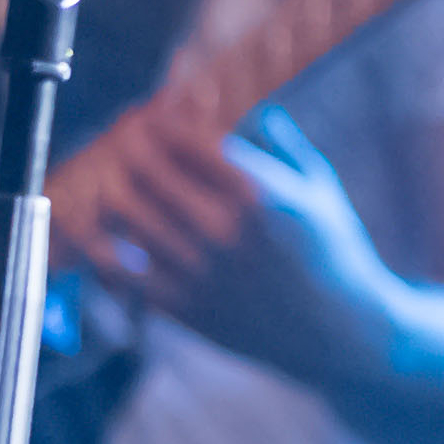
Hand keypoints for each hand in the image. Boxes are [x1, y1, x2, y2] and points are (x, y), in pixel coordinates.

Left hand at [60, 96, 403, 388]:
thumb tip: (258, 109)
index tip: (153, 112)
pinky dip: (104, 238)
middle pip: (143, 166)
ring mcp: (197, 269)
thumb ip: (285, 145)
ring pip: (123, 210)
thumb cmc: (334, 253)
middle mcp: (223, 229)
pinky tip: (110, 225)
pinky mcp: (180, 305)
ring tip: (118, 173)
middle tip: (128, 136)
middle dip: (130, 142)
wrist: (339, 334)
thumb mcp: (320, 190)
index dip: (158, 118)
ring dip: (114, 182)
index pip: (183, 138)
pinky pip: (117, 265)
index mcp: (259, 193)